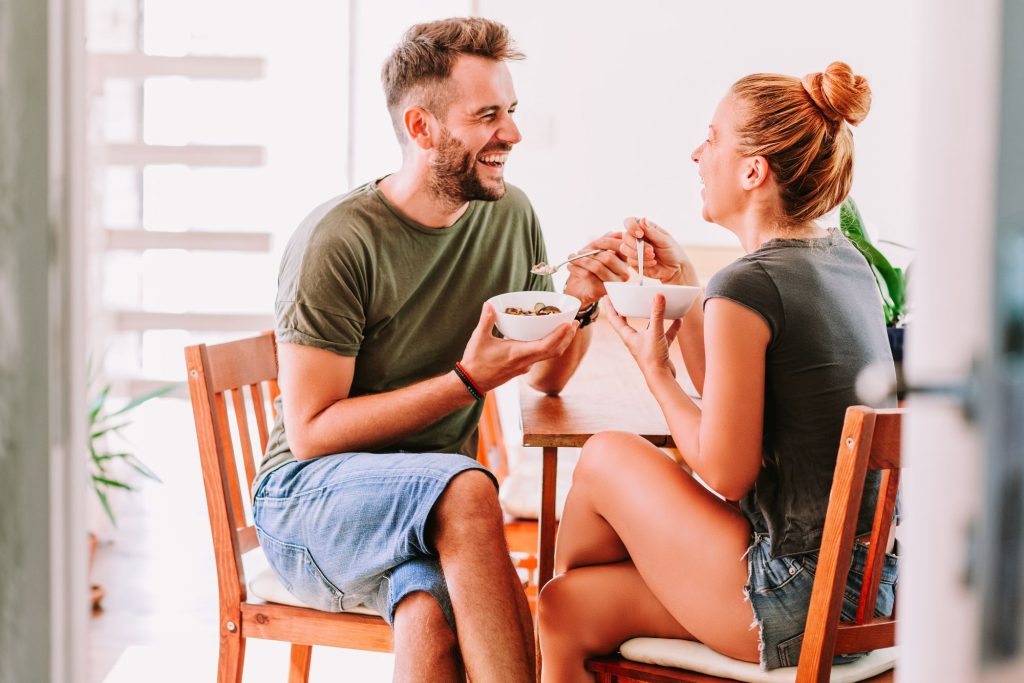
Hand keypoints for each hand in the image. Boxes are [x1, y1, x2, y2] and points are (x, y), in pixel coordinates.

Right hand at [459, 302, 578, 391]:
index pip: (546, 347)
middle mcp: (526, 361)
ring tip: (567, 328)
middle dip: (567, 337)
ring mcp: (526, 366)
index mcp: (518, 354)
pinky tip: (548, 336)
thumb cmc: (475, 361)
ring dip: (561, 342)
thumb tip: (489, 304)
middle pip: (554, 351)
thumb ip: (486, 320)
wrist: (472, 382)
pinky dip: (550, 346)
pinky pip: (542, 356)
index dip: (560, 336)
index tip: (569, 324)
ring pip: (549, 355)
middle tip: (574, 322)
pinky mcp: (523, 367)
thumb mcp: (479, 338)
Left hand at [563, 232, 632, 305]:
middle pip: (608, 258)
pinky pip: (588, 275)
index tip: (595, 243)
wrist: (578, 288)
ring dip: (581, 260)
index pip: (621, 248)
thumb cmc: (588, 268)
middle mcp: (623, 273)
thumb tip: (611, 232)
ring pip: (597, 267)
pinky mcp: (602, 291)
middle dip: (590, 253)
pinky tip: (570, 267)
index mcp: (624, 261)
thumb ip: (603, 241)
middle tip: (578, 252)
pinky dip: (576, 269)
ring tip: (572, 258)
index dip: (607, 242)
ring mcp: (613, 283)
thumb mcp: (595, 251)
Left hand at [603, 293, 681, 380]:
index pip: (615, 319)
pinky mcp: (658, 348)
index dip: (610, 307)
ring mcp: (647, 344)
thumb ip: (657, 314)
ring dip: (652, 317)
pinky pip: (664, 334)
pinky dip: (670, 327)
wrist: (662, 378)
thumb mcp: (655, 333)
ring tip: (655, 305)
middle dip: (626, 310)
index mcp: (628, 336)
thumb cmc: (653, 359)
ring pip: (648, 327)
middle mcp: (635, 340)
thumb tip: (658, 296)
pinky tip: (678, 319)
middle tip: (625, 298)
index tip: (606, 296)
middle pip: (627, 322)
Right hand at [619, 217, 698, 285]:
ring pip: (625, 249)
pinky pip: (630, 261)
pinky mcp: (633, 261)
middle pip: (625, 236)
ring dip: (639, 254)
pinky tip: (653, 263)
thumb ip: (652, 231)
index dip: (631, 227)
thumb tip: (643, 219)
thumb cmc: (672, 251)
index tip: (640, 234)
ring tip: (653, 257)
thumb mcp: (665, 240)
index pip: (630, 222)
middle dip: (636, 244)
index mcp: (644, 228)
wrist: (675, 268)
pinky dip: (643, 262)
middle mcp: (637, 238)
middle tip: (651, 250)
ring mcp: (634, 250)